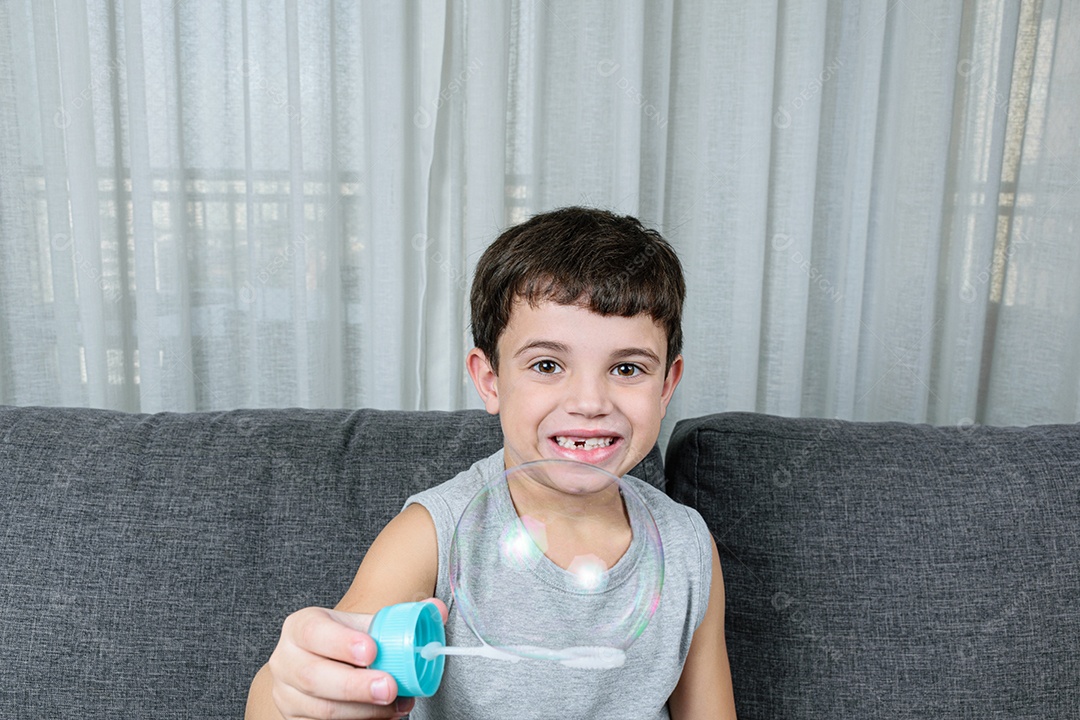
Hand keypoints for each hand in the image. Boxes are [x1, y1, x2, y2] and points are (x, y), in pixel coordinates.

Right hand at [265, 600, 447, 718]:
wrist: (317, 665)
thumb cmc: (346, 643)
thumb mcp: (365, 625)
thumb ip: (402, 616)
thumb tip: (437, 610)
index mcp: (301, 627)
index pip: (313, 632)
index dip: (340, 642)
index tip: (372, 651)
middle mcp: (286, 660)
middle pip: (314, 676)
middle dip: (356, 685)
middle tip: (390, 686)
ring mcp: (286, 694)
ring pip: (322, 709)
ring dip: (363, 711)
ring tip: (396, 704)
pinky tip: (383, 719)